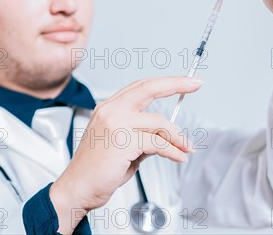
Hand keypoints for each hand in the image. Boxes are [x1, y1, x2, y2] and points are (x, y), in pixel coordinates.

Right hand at [50, 76, 200, 233]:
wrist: (77, 190)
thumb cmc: (96, 171)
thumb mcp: (122, 146)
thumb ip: (142, 136)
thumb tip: (166, 136)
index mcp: (109, 108)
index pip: (141, 87)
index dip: (165, 82)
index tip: (184, 81)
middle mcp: (110, 110)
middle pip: (149, 88)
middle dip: (176, 84)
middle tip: (194, 85)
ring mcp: (116, 123)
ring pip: (159, 122)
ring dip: (178, 137)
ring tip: (186, 147)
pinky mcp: (123, 141)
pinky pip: (158, 143)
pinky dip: (173, 151)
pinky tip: (178, 156)